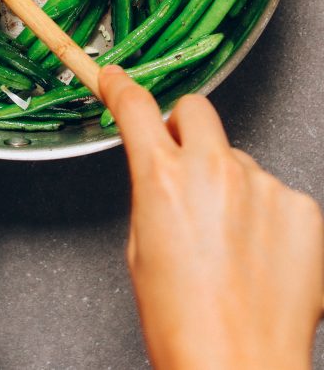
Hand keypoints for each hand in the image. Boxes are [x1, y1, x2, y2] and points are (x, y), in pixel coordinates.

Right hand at [100, 65, 322, 369]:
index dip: (122, 88)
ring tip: (230, 242)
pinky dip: (266, 213)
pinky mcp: (302, 208)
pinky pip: (276, 191)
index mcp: (163, 180)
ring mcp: (264, 186)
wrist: (239, 369)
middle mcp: (215, 171)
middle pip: (195, 109)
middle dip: (183, 127)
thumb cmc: (183, 326)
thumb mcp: (141, 250)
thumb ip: (153, 193)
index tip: (118, 80)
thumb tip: (162, 169)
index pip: (136, 108)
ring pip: (239, 157)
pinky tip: (260, 254)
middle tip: (183, 163)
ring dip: (230, 183)